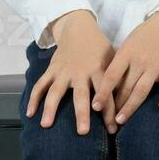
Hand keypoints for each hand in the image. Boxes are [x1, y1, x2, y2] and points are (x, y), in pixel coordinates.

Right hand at [25, 10, 119, 135]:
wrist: (78, 27)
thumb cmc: (99, 47)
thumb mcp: (113, 58)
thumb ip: (117, 78)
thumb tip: (128, 103)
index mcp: (98, 68)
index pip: (105, 92)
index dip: (109, 110)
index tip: (113, 129)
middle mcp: (80, 71)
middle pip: (80, 94)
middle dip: (82, 113)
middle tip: (82, 132)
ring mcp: (63, 70)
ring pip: (56, 90)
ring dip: (51, 107)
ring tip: (46, 125)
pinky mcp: (52, 69)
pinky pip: (41, 84)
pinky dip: (34, 98)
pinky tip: (30, 114)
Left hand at [91, 11, 158, 125]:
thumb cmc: (141, 38)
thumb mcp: (126, 47)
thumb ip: (119, 65)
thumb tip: (105, 88)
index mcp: (126, 53)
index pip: (111, 75)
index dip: (103, 92)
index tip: (94, 107)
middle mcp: (139, 60)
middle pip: (126, 86)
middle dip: (117, 105)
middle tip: (109, 121)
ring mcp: (155, 65)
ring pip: (142, 89)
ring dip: (132, 106)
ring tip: (122, 119)